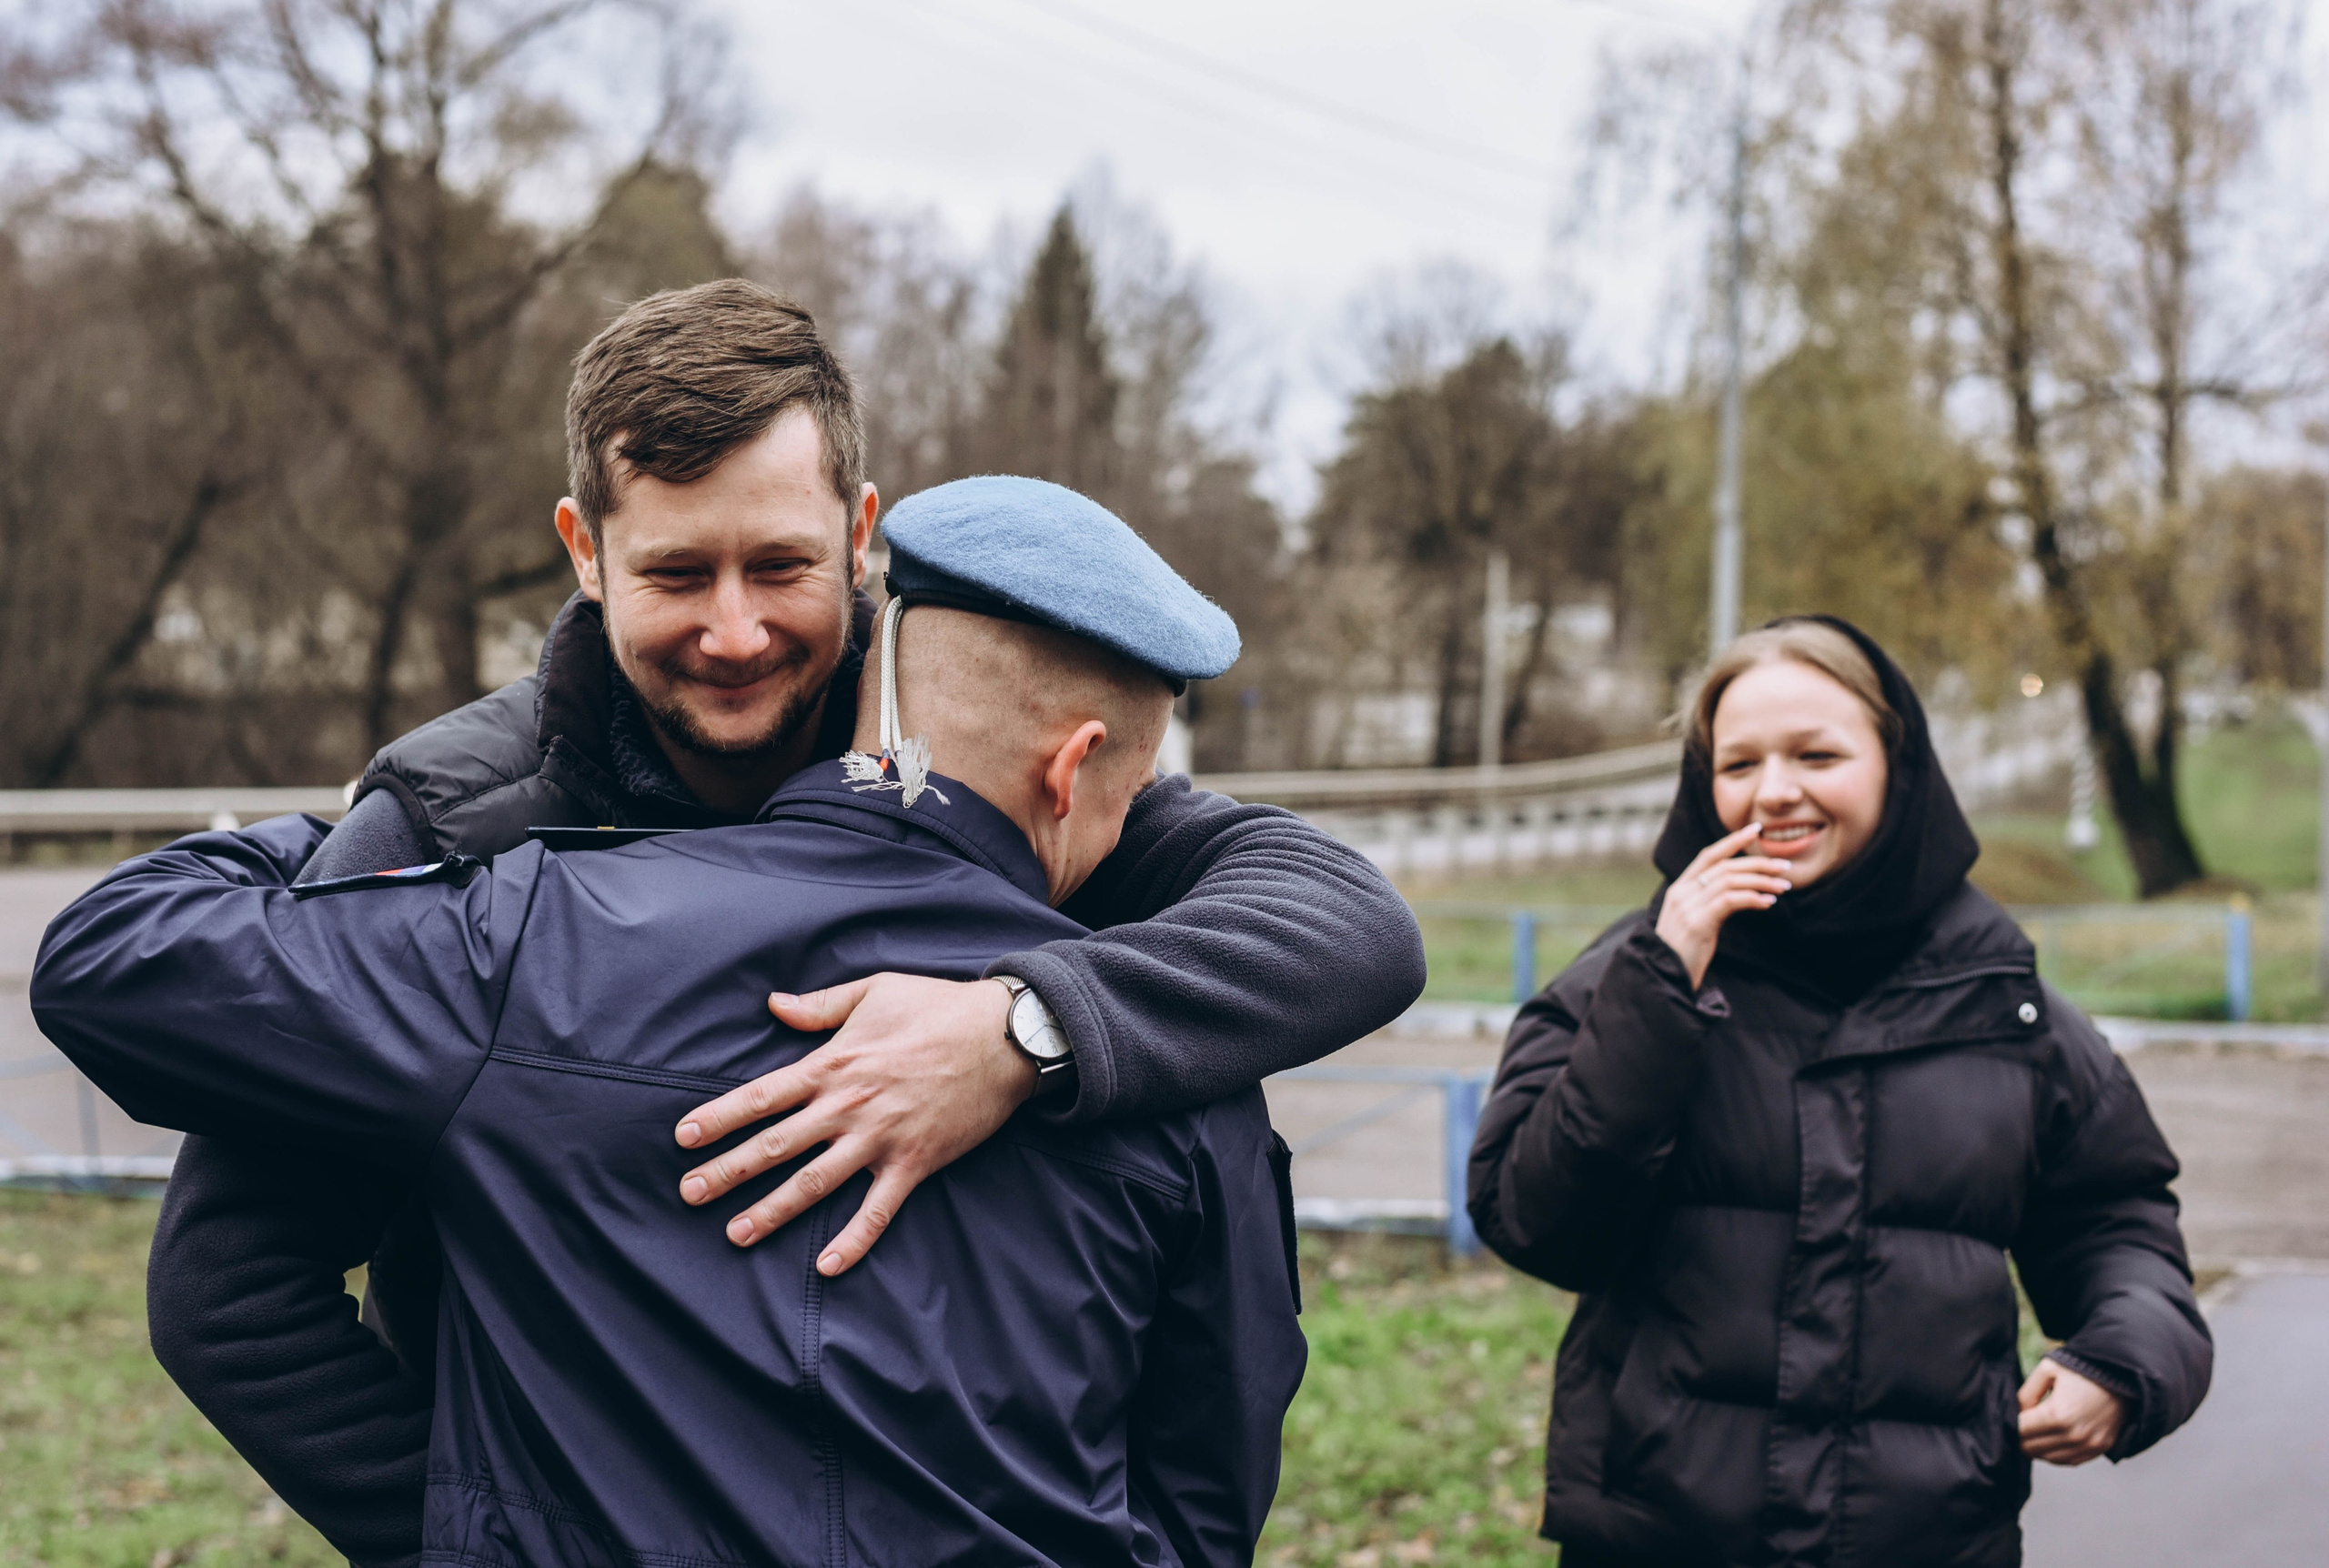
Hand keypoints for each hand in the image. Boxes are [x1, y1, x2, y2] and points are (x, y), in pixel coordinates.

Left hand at [673, 974, 1034, 1275]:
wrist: (1003, 1037)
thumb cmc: (938, 1007)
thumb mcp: (874, 990)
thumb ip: (820, 1006)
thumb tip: (773, 1004)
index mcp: (832, 1063)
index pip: (761, 1096)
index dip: (719, 1118)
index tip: (683, 1138)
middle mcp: (847, 1105)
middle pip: (775, 1144)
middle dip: (727, 1171)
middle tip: (688, 1194)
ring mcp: (879, 1138)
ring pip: (814, 1183)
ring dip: (772, 1211)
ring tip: (736, 1233)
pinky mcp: (914, 1163)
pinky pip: (877, 1210)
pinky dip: (852, 1240)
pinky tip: (825, 1266)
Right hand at [1653, 823, 1794, 987]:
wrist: (1662, 977)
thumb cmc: (1682, 953)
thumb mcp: (1693, 922)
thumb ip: (1709, 904)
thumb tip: (1741, 894)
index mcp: (1679, 889)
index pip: (1708, 855)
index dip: (1732, 841)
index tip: (1755, 830)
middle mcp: (1682, 893)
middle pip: (1725, 866)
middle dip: (1757, 863)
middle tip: (1783, 868)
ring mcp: (1687, 906)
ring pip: (1730, 881)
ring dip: (1761, 881)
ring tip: (1783, 887)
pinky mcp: (1698, 923)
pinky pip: (1730, 901)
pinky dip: (1752, 898)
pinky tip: (1768, 902)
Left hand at [2018, 1358, 2126, 1464]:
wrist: (2126, 1376)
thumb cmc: (2085, 1369)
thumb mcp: (2048, 1369)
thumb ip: (2026, 1393)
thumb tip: (2016, 1413)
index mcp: (2057, 1414)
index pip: (2020, 1431)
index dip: (2009, 1423)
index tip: (2009, 1415)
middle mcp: (2074, 1435)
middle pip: (2031, 1448)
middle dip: (2020, 1437)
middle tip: (2019, 1424)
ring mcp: (2089, 1445)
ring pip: (2049, 1459)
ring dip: (2036, 1448)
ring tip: (2032, 1433)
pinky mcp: (2099, 1448)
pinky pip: (2070, 1461)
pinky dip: (2056, 1455)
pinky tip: (2050, 1442)